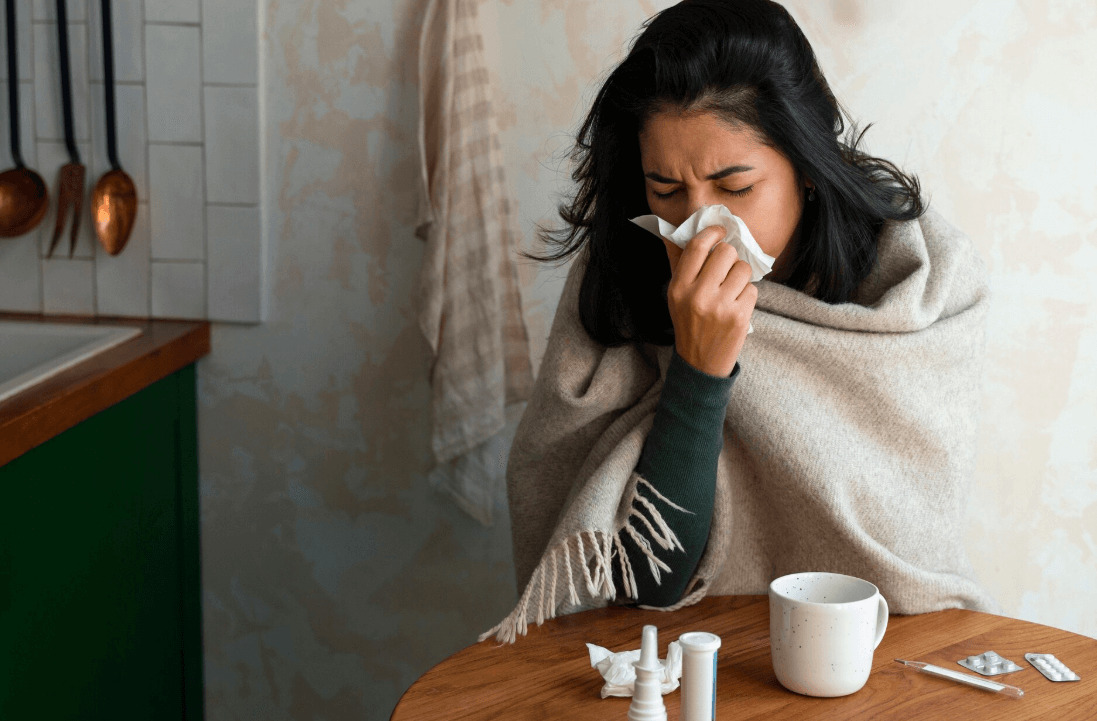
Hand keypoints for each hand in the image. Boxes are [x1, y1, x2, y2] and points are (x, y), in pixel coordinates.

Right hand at [662, 225, 757, 376]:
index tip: (721, 232)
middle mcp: (698, 295)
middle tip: (726, 269)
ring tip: (731, 289)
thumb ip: (684, 266)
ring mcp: (720, 306)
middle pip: (726, 252)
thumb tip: (689, 232)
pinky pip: (752, 288)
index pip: (697, 247)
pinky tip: (736, 305)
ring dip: (740, 275)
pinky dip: (747, 294)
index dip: (713, 233)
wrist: (700, 362)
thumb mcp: (676, 296)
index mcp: (679, 287)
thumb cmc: (689, 323)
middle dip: (730, 257)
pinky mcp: (739, 316)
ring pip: (742, 268)